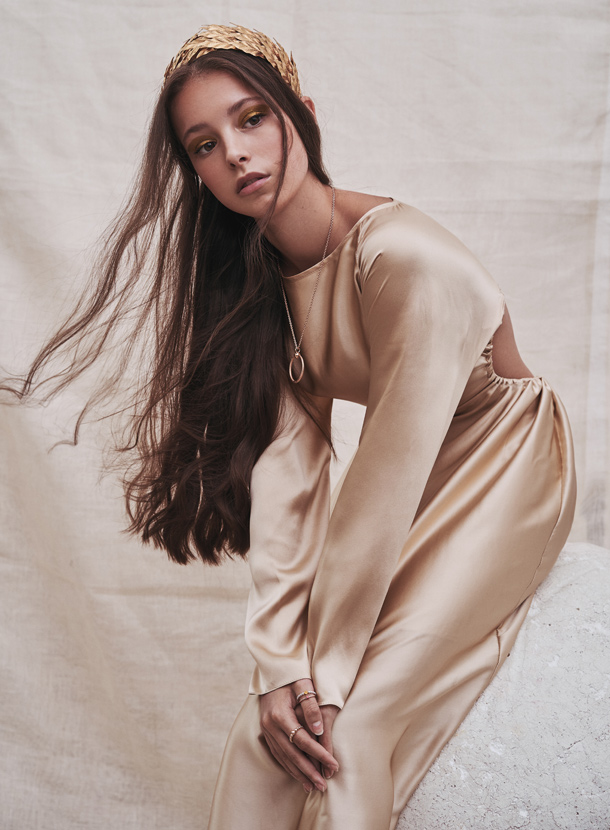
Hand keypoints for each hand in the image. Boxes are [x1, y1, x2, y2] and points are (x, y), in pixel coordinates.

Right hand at [259, 678, 339, 793]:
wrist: (272, 672)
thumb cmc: (291, 676)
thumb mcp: (303, 685)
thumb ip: (311, 707)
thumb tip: (318, 730)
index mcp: (279, 714)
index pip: (302, 740)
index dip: (318, 754)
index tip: (333, 764)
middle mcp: (270, 725)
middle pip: (292, 754)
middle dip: (309, 771)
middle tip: (323, 787)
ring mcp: (266, 730)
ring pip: (284, 757)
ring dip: (299, 774)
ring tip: (312, 788)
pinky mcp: (266, 733)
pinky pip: (278, 754)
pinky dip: (289, 767)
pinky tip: (299, 776)